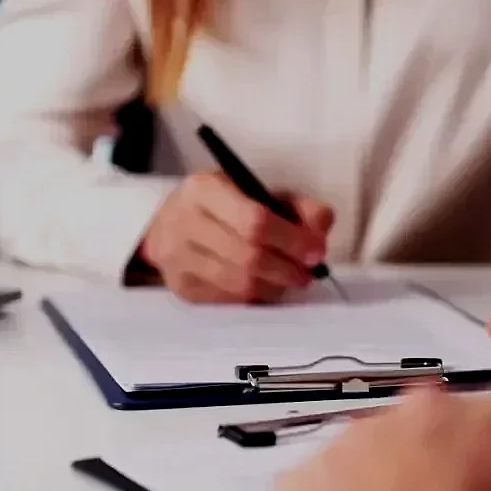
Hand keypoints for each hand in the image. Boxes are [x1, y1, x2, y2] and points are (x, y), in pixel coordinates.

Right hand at [137, 172, 333, 303]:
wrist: (169, 224)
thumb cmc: (222, 206)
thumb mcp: (257, 192)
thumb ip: (296, 206)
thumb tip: (321, 228)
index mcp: (204, 189)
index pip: (254, 221)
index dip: (291, 240)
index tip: (316, 251)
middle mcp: (183, 222)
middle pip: (248, 256)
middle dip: (287, 268)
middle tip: (307, 272)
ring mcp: (177, 259)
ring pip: (239, 284)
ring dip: (274, 286)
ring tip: (290, 279)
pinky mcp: (181, 288)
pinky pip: (228, 301)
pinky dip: (255, 297)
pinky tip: (266, 287)